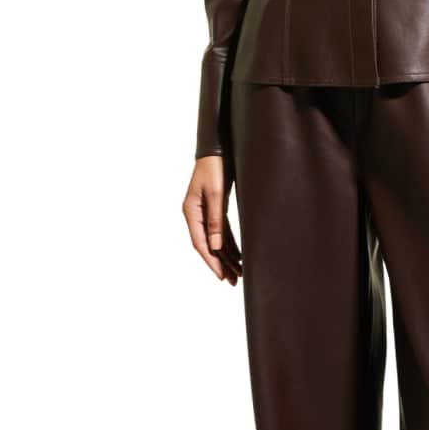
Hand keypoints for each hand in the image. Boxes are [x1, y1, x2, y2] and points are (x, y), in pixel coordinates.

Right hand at [181, 156, 242, 283]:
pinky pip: (221, 231)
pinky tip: (237, 254)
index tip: (221, 276)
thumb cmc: (215, 167)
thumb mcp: (217, 193)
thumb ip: (216, 219)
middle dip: (220, 264)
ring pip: (215, 240)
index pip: (200, 243)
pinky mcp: (215, 208)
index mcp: (191, 211)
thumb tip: (216, 245)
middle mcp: (196, 214)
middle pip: (208, 245)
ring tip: (238, 273)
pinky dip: (229, 244)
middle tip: (233, 281)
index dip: (211, 261)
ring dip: (226, 256)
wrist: (217, 148)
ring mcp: (204, 212)